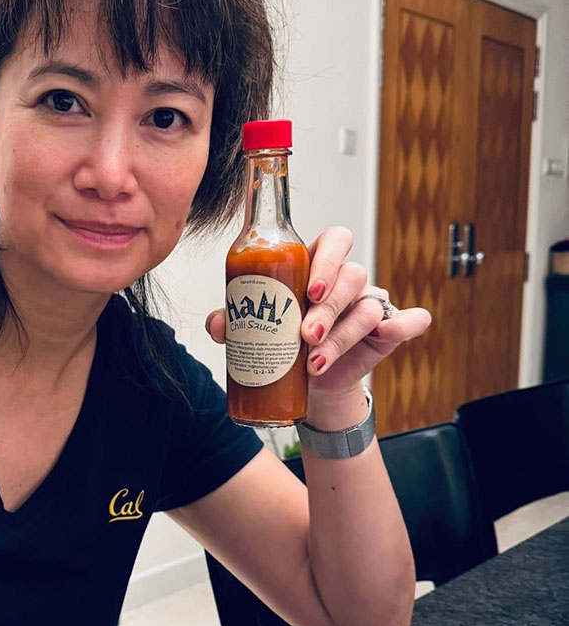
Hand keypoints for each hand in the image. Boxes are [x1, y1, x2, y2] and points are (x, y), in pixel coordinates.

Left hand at [206, 226, 431, 399]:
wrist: (306, 383)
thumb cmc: (284, 343)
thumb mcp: (257, 330)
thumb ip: (235, 321)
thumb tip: (218, 326)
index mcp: (317, 267)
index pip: (334, 241)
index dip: (325, 260)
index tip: (307, 292)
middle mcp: (347, 281)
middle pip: (352, 274)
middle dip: (329, 306)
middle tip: (306, 334)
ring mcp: (370, 304)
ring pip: (368, 306)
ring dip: (343, 335)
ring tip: (315, 362)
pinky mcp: (388, 331)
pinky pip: (408, 320)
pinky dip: (405, 324)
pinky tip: (388, 334)